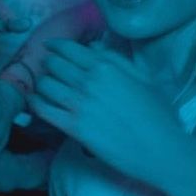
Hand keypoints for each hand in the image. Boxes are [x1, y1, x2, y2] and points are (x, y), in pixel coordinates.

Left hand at [26, 40, 183, 183]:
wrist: (161, 149)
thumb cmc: (159, 114)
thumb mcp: (143, 77)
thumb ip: (116, 58)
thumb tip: (93, 46)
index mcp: (105, 67)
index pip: (69, 49)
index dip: (55, 45)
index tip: (49, 46)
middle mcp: (88, 82)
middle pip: (53, 64)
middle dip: (48, 63)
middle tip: (48, 67)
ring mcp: (78, 104)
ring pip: (44, 84)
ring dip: (41, 82)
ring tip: (43, 85)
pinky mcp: (73, 127)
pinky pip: (43, 109)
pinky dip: (34, 102)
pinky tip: (34, 101)